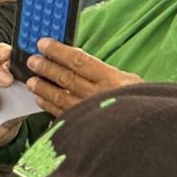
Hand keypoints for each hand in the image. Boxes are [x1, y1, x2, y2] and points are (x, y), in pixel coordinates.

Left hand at [20, 40, 139, 116]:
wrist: (145, 133)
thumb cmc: (139, 103)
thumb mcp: (129, 81)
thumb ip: (105, 72)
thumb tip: (79, 62)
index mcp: (111, 79)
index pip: (79, 60)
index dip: (58, 51)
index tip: (44, 44)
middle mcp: (98, 94)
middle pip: (66, 77)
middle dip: (46, 67)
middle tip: (32, 60)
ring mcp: (89, 112)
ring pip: (59, 97)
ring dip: (43, 87)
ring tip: (31, 80)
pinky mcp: (83, 126)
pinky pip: (61, 114)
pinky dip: (48, 106)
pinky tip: (40, 99)